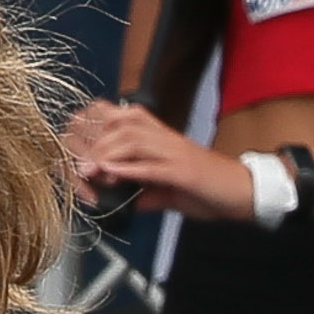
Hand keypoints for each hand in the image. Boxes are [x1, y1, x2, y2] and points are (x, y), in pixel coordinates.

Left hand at [60, 100, 244, 218]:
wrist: (240, 193)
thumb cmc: (205, 189)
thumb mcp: (164, 188)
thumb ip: (138, 188)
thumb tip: (114, 197)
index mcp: (154, 133)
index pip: (110, 116)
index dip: (86, 131)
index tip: (72, 154)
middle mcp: (161, 135)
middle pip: (113, 124)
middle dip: (89, 146)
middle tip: (76, 168)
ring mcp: (172, 150)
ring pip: (128, 139)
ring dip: (104, 155)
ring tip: (89, 172)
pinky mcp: (183, 170)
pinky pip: (150, 165)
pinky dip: (127, 169)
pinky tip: (110, 176)